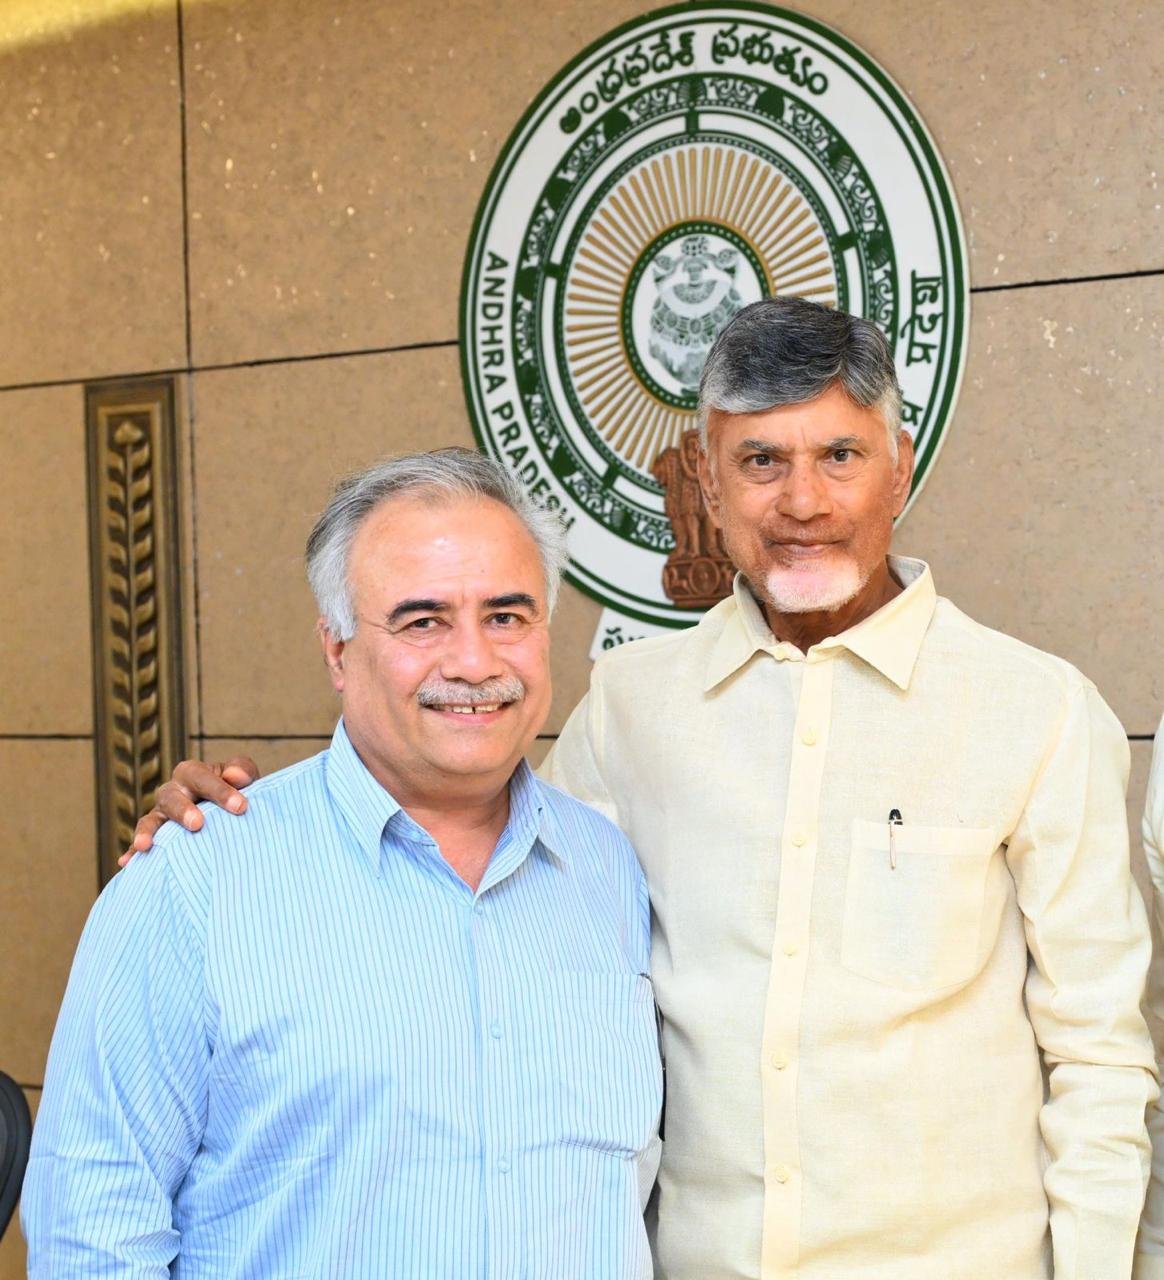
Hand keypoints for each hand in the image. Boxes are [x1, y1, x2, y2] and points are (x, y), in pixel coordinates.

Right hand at [119, 757, 260, 865]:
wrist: (231, 814)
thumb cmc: (238, 792)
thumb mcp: (244, 778)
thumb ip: (242, 772)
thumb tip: (236, 776)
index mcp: (193, 774)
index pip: (201, 777)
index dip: (219, 790)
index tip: (241, 807)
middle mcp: (173, 792)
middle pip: (170, 797)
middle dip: (183, 810)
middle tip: (197, 824)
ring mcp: (161, 815)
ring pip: (150, 820)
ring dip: (147, 832)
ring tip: (145, 846)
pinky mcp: (156, 837)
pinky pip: (140, 845)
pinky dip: (132, 852)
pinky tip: (126, 862)